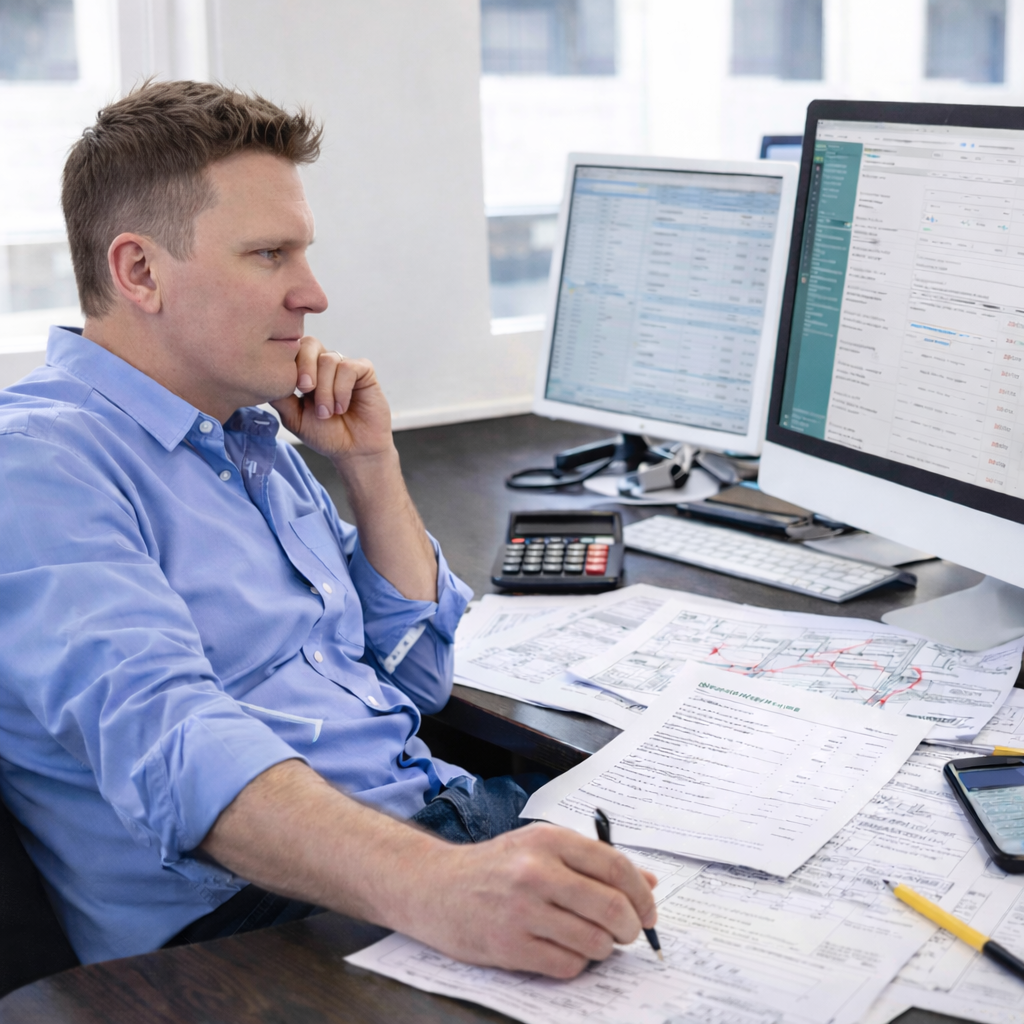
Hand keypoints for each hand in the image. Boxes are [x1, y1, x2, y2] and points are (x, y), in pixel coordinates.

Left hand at [270, 337, 392, 463]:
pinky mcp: (364, 371)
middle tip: (306, 390)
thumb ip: (280, 398)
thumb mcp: (294, 418)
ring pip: (329, 360)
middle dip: (305, 366)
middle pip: (310, 344)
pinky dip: (342, 389)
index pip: (293, 349)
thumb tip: (264, 378)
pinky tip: (341, 407)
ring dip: (325, 390)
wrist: (353, 450)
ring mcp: (344, 366)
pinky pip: (349, 368)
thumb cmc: (325, 434)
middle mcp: (324, 364)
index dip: (290, 363)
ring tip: (327, 413)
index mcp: (306, 371)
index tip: (293, 389)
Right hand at [399, 823, 658, 978]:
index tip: (648, 910)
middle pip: (612, 907)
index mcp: (549, 840)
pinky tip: (563, 950)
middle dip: (630, 927)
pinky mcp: (510, 946)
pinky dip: (575, 963)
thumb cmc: (494, 867)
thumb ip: (593, 861)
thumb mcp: (540, 847)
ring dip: (603, 948)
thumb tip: (648, 882)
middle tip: (627, 932)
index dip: (641, 894)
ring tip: (591, 941)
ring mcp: (522, 910)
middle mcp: (537, 871)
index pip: (616, 866)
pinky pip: (568, 965)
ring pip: (595, 942)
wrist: (434, 886)